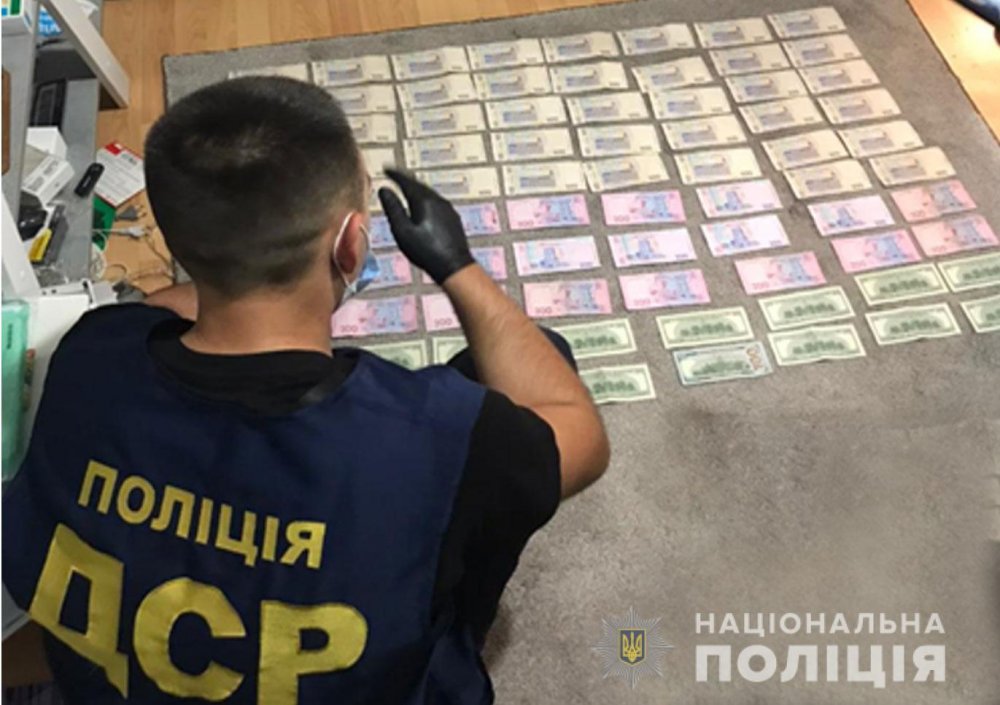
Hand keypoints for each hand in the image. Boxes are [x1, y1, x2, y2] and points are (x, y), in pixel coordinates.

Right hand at [378, 168, 474, 284]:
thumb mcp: (402, 231)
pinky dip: (425, 200)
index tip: (386, 169)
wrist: (454, 266)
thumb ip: (393, 209)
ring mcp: (448, 209)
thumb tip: (384, 190)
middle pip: (419, 185)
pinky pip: (436, 202)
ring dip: (416, 190)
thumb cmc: (427, 252)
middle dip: (406, 180)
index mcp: (424, 201)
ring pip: (429, 193)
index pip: (406, 181)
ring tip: (407, 190)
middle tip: (395, 176)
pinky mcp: (453, 218)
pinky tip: (423, 207)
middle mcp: (438, 200)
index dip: (395, 175)